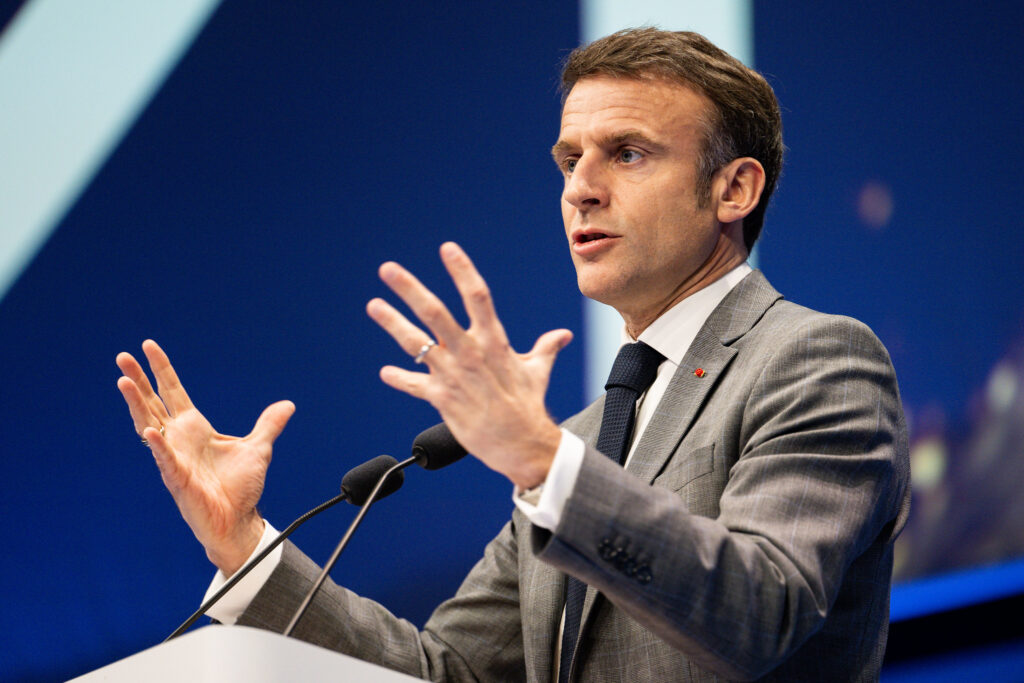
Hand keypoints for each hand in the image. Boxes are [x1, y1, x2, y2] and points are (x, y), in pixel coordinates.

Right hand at [116, 340, 293, 574]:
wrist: (238, 520)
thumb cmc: (240, 487)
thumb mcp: (259, 449)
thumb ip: (269, 425)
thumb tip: (288, 405)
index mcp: (195, 428)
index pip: (173, 392)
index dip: (161, 370)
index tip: (148, 346)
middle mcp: (179, 439)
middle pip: (153, 403)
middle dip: (138, 379)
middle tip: (123, 356)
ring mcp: (174, 457)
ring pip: (149, 425)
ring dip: (136, 404)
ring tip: (124, 381)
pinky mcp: (178, 479)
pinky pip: (165, 459)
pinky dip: (159, 445)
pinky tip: (150, 429)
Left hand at [366, 242, 572, 488]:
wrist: (521, 445)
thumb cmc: (528, 406)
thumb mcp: (538, 372)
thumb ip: (545, 348)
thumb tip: (562, 336)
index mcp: (493, 341)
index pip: (477, 296)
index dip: (462, 270)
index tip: (448, 249)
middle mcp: (470, 353)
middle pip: (435, 313)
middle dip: (410, 289)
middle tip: (388, 269)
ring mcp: (453, 375)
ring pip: (416, 343)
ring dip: (392, 323)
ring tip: (373, 305)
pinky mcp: (442, 399)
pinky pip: (414, 384)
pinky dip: (400, 379)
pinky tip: (386, 373)